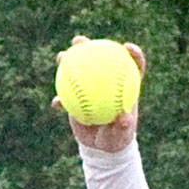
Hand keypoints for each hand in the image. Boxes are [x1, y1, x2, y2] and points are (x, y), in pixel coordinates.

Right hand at [53, 36, 146, 151]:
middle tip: (79, 41)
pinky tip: (56, 104)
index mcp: (122, 86)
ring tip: (61, 57)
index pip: (131, 66)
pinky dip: (61, 100)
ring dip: (67, 60)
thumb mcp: (122, 135)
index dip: (132, 54)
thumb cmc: (117, 139)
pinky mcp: (76, 98)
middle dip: (89, 45)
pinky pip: (66, 97)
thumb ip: (123, 126)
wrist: (102, 147)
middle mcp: (105, 82)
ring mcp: (89, 88)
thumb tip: (124, 119)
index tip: (127, 47)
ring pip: (77, 70)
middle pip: (98, 58)